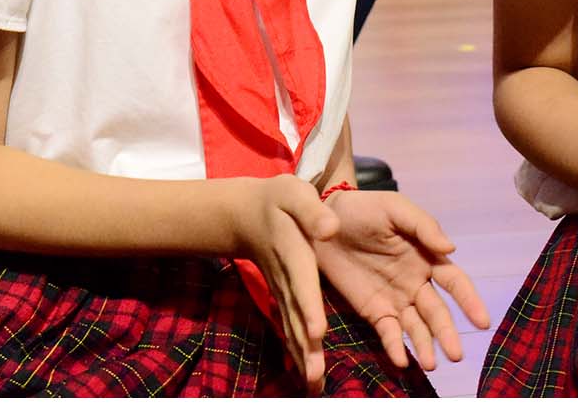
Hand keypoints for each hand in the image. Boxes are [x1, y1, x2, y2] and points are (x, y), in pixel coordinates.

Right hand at [228, 176, 339, 392]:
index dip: (309, 306)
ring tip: (314, 384)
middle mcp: (286, 277)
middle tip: (316, 375)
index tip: (318, 330)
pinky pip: (288, 327)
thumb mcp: (294, 193)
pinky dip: (296, 351)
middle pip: (296, 315)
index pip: (302, 281)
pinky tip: (306, 374)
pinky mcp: (282, 298)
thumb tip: (331, 228)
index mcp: (293, 251)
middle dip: (306, 346)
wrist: (245, 214)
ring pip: (291, 327)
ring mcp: (281, 291)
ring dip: (302, 356)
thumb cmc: (277, 200)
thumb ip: (312, 210)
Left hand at [313, 190, 490, 370]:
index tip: (482, 322)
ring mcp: (395, 299)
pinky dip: (396, 347)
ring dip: (425, 346)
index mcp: (427, 257)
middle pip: (437, 312)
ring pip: (416, 327)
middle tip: (456, 355)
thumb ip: (424, 226)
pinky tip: (401, 360)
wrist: (324, 219)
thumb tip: (451, 248)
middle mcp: (416, 283)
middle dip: (447, 333)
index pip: (455, 283)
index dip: (470, 301)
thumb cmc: (366, 209)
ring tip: (431, 364)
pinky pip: (388, 331)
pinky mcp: (373, 310)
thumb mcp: (396, 209)